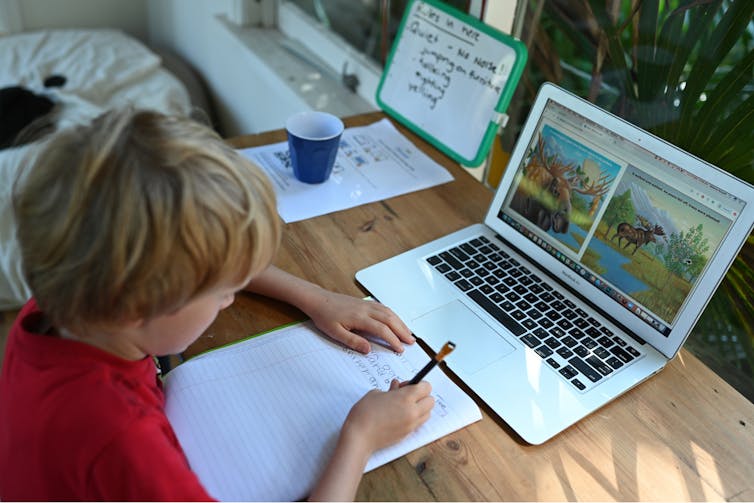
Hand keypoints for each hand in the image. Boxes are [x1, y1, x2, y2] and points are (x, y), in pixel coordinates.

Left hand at [244, 266, 413, 353]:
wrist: (318, 299)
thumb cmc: (325, 316)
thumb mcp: (335, 333)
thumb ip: (353, 342)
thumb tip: (369, 350)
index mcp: (359, 317)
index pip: (382, 329)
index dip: (393, 340)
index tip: (399, 349)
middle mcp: (366, 309)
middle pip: (390, 319)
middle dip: (402, 331)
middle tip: (411, 342)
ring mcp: (367, 304)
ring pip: (389, 312)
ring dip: (400, 323)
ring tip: (408, 333)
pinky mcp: (365, 302)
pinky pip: (384, 308)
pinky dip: (394, 315)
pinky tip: (396, 321)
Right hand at [343, 379, 433, 453]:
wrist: (359, 437)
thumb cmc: (364, 413)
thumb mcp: (376, 394)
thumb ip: (391, 390)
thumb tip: (397, 387)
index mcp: (406, 398)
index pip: (426, 387)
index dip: (419, 383)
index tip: (408, 384)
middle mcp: (412, 412)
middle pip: (431, 401)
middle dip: (422, 396)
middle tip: (406, 395)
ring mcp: (411, 425)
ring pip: (427, 414)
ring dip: (420, 408)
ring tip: (403, 406)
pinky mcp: (407, 435)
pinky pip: (418, 424)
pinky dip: (413, 418)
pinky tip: (398, 416)